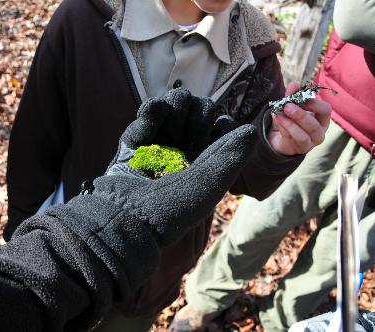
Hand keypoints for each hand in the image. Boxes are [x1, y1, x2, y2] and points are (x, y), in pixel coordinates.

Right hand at [48, 98, 255, 289]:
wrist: (124, 217)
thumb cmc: (171, 207)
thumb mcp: (209, 184)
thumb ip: (230, 156)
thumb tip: (251, 130)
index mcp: (204, 165)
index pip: (220, 128)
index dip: (219, 124)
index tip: (213, 133)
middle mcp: (183, 153)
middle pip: (199, 111)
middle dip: (197, 114)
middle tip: (189, 134)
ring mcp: (158, 145)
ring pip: (175, 107)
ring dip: (176, 109)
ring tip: (169, 127)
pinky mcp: (134, 142)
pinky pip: (148, 114)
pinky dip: (153, 110)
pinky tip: (153, 113)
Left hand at [268, 82, 331, 154]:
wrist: (281, 138)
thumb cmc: (291, 120)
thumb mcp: (290, 106)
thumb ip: (292, 95)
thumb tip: (295, 84)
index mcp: (322, 118)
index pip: (326, 110)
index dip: (315, 103)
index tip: (301, 97)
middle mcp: (320, 131)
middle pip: (314, 125)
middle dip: (300, 115)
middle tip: (287, 106)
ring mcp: (311, 142)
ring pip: (304, 134)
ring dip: (290, 123)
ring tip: (279, 114)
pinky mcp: (300, 148)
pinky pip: (293, 139)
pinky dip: (285, 128)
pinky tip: (278, 120)